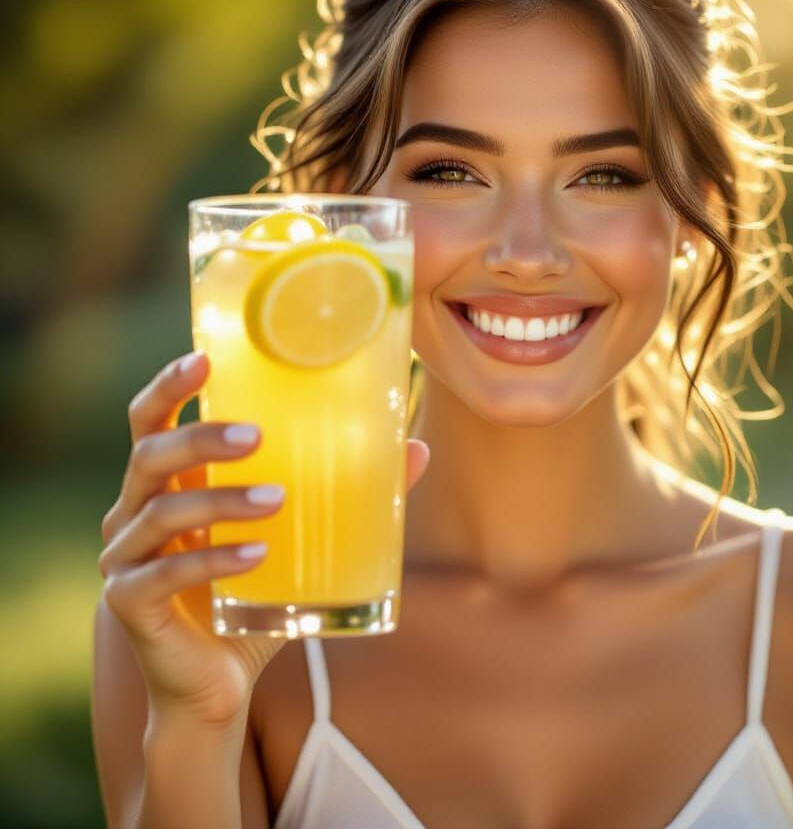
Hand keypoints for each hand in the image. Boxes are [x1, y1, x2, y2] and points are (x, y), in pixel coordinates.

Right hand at [98, 350, 430, 727]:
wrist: (218, 684)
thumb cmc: (255, 596)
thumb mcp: (301, 539)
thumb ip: (348, 493)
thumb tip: (416, 449)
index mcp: (170, 483)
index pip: (152, 419)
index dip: (170, 386)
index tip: (205, 358)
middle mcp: (136, 511)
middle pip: (148, 454)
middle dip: (200, 438)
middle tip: (256, 436)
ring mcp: (126, 558)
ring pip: (160, 512)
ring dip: (220, 500)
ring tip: (276, 500)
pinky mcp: (129, 604)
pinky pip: (164, 574)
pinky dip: (212, 559)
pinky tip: (256, 555)